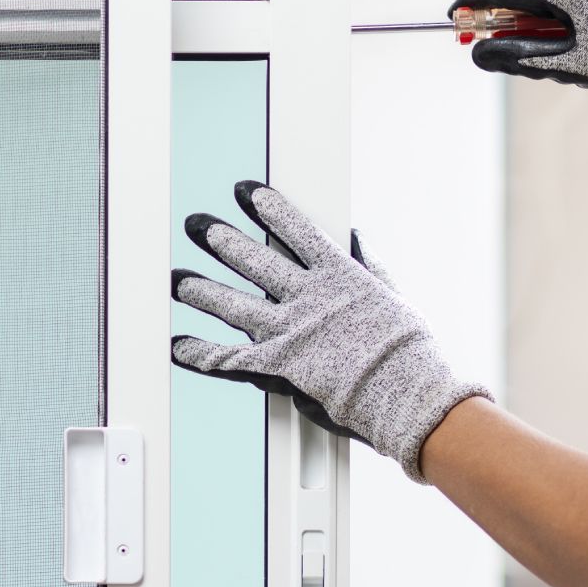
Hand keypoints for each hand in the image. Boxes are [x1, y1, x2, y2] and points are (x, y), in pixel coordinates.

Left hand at [170, 181, 488, 482]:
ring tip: (178, 281)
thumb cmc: (409, 351)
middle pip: (254, 262)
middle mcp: (307, 298)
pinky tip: (179, 347)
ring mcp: (290, 330)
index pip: (295, 231)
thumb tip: (355, 236)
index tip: (246, 192)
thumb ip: (369, 265)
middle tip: (196, 225)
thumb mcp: (394, 296)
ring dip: (203, 291)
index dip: (269, 209)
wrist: (405, 394)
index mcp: (338, 276)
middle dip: (221, 241)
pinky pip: (231, 359)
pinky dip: (202, 354)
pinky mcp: (279, 366)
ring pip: (234, 304)